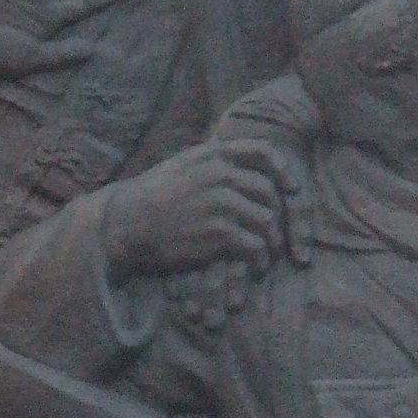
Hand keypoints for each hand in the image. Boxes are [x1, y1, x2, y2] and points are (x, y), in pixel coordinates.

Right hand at [97, 141, 295, 274]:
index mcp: (212, 155)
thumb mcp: (180, 166)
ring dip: (271, 240)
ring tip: (266, 254)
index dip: (283, 170)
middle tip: (274, 233)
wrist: (125, 225)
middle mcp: (220, 174)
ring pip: (266, 220)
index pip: (262, 151)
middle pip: (268, 192)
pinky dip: (259, 258)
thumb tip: (234, 153)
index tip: (292, 188)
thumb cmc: (150, 198)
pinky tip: (255, 266)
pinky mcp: (219, 232)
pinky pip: (255, 245)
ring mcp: (221, 202)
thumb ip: (209, 159)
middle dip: (277, 215)